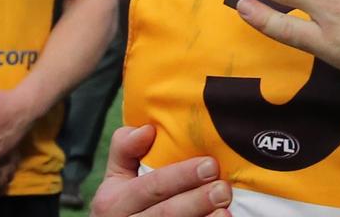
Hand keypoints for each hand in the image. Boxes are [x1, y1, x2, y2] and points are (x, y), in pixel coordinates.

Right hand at [90, 125, 230, 216]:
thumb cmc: (122, 201)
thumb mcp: (115, 176)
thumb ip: (125, 148)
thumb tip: (147, 129)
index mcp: (114, 201)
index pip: (151, 186)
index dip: (180, 176)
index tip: (209, 164)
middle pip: (165, 214)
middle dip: (196, 201)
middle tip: (223, 189)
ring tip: (225, 209)